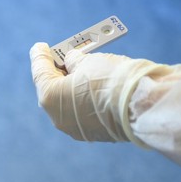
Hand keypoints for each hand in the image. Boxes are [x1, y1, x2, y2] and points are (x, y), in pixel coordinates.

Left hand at [29, 42, 165, 141]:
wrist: (140, 105)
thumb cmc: (112, 79)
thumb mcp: (89, 61)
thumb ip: (74, 61)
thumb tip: (72, 61)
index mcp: (49, 96)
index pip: (40, 72)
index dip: (40, 57)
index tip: (40, 47)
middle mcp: (57, 117)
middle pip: (53, 90)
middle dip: (58, 74)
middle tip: (63, 58)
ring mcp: (73, 128)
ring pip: (68, 105)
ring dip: (72, 89)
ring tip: (82, 73)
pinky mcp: (91, 134)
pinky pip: (83, 114)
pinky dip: (85, 102)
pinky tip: (93, 91)